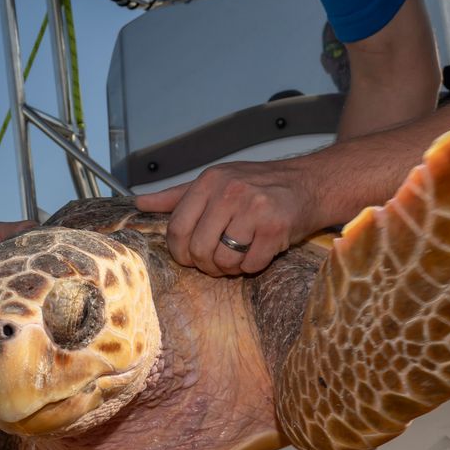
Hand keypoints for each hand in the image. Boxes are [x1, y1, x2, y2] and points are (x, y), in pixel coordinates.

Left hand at [134, 158, 316, 276]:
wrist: (309, 184)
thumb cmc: (258, 185)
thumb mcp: (215, 181)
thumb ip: (177, 196)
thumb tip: (140, 202)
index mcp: (209, 181)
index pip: (176, 228)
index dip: (180, 251)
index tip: (190, 256)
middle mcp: (229, 192)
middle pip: (198, 249)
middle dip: (205, 264)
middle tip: (217, 261)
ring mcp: (254, 209)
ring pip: (223, 260)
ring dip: (230, 267)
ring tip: (239, 254)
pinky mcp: (275, 228)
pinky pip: (250, 265)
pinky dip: (252, 266)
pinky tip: (258, 251)